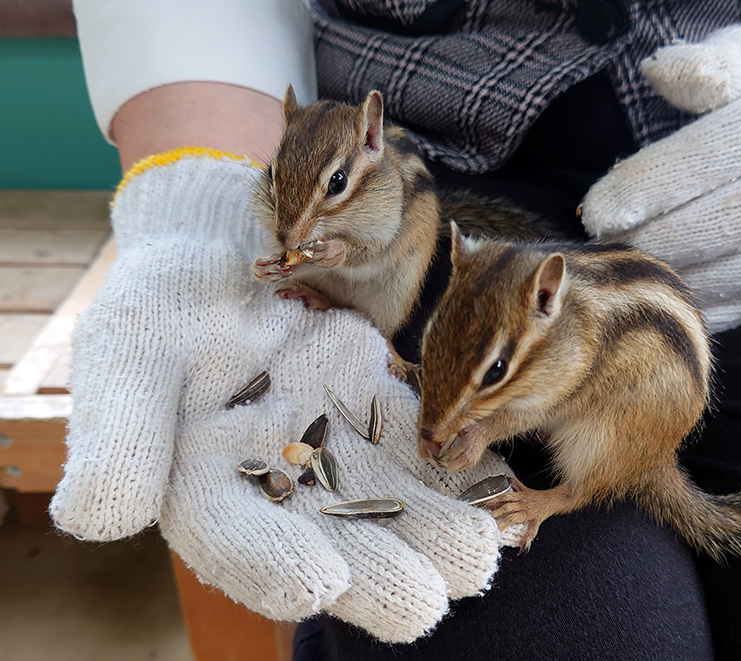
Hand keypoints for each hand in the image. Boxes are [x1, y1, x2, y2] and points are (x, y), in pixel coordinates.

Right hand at [48, 152, 516, 642]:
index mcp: (207, 492)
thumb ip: (119, 436)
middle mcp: (282, 490)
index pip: (237, 542)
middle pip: (332, 545)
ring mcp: (340, 454)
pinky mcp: (383, 414)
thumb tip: (101, 518)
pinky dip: (459, 468)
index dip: (272, 566)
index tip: (317, 579)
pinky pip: (426, 447)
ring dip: (436, 533)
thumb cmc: (160, 309)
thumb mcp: (124, 357)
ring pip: (393, 506)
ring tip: (481, 551)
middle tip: (426, 598)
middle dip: (379, 573)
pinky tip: (497, 486)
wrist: (220, 256)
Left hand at [580, 4, 740, 331]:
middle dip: (662, 238)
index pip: (725, 150)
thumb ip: (717, 63)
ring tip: (633, 274)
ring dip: (685, 278)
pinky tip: (676, 299)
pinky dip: (719, 304)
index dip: (656, 183)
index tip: (597, 210)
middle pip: (738, 218)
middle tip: (606, 249)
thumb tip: (659, 71)